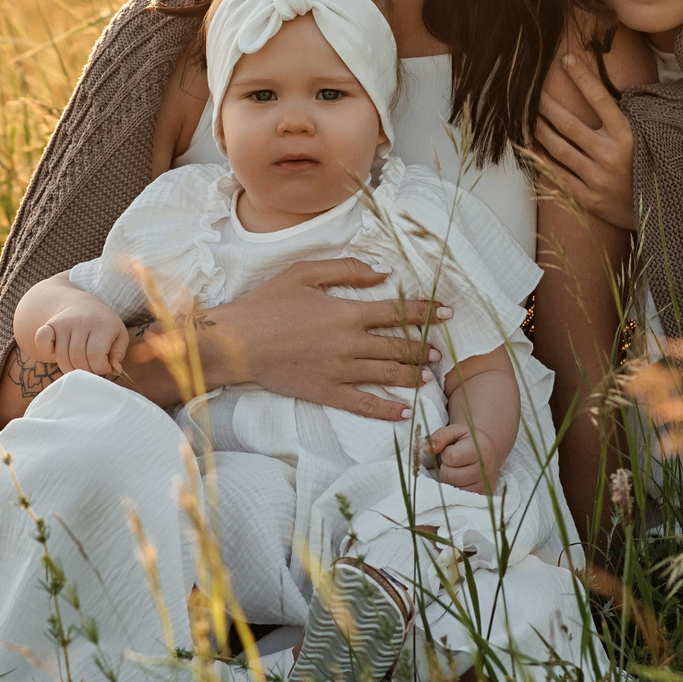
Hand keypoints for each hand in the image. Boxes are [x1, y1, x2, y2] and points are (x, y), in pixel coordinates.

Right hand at [32, 308, 129, 377]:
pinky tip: (58, 353)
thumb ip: (118, 353)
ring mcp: (64, 322)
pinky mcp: (49, 324)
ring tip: (79, 365)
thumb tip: (114, 369)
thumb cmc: (103, 326)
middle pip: (78, 358)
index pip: (96, 355)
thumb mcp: (119, 335)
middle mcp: (82, 321)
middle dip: (85, 371)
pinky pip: (42, 341)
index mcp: (103, 324)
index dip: (100, 368)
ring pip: (62, 356)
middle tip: (90, 369)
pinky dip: (47, 352)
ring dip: (70, 368)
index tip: (103, 367)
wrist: (82, 305)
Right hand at [149, 258, 446, 421]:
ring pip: (388, 375)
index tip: (447, 313)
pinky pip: (364, 404)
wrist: (235, 343)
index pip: (399, 313)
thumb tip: (384, 272)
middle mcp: (350, 344)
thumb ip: (347, 269)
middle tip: (437, 350)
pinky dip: (387, 409)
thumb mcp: (303, 273)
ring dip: (413, 375)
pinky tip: (404, 411)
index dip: (427, 312)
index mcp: (347, 313)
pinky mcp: (327, 392)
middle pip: (399, 347)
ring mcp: (340, 371)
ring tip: (427, 375)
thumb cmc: (266, 303)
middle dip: (423, 348)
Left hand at [425, 424, 492, 493]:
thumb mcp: (455, 431)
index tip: (451, 449)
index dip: (446, 453)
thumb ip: (440, 436)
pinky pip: (458, 496)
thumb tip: (427, 449)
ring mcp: (484, 485)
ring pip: (452, 487)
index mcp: (479, 450)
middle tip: (453, 461)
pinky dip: (455, 487)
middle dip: (446, 467)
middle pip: (450, 475)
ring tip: (458, 468)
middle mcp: (485, 469)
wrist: (488, 451)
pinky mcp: (482, 495)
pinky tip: (461, 477)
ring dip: (449, 478)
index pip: (451, 457)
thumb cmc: (468, 440)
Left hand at [532, 41, 642, 230]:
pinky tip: (529, 146)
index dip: (582, 78)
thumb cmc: (650, 167)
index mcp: (629, 135)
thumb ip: (630, 115)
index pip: (600, 99)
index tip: (566, 59)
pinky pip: (558, 174)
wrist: (659, 212)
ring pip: (559, 148)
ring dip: (540, 129)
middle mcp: (611, 155)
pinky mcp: (588, 198)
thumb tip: (609, 87)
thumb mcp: (648, 137)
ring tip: (529, 116)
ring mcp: (598, 178)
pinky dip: (541, 159)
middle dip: (548, 105)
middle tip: (532, 92)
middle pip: (569, 124)